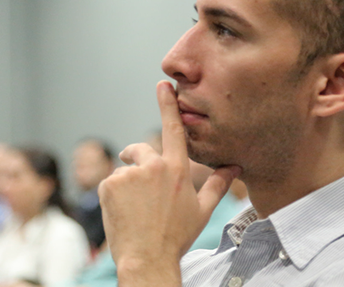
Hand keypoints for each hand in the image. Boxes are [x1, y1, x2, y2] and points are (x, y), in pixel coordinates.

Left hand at [98, 81, 237, 284]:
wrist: (147, 258)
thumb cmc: (176, 236)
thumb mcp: (202, 210)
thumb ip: (217, 184)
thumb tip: (235, 167)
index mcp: (176, 170)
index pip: (173, 129)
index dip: (167, 105)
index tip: (163, 84)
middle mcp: (152, 167)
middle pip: (139, 151)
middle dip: (136, 159)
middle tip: (140, 185)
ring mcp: (128, 175)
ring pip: (124, 172)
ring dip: (126, 185)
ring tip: (135, 210)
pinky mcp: (108, 185)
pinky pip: (108, 183)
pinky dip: (113, 195)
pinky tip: (122, 213)